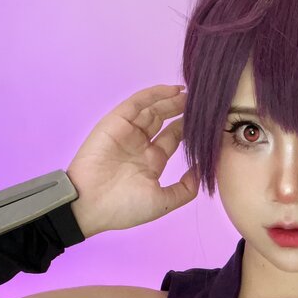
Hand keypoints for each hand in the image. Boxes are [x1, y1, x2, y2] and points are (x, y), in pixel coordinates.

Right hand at [66, 84, 199, 236]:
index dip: (189, 129)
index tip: (208, 121)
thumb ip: (185, 189)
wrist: (89, 204)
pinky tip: (173, 90)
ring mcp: (128, 132)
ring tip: (191, 93)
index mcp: (151, 163)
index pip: (173, 139)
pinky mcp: (116, 122)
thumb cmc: (124, 208)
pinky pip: (137, 103)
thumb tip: (202, 171)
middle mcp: (140, 145)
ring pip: (153, 109)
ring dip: (171, 100)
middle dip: (182, 111)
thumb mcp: (162, 202)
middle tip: (202, 101)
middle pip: (164, 120)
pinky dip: (154, 94)